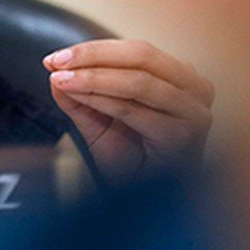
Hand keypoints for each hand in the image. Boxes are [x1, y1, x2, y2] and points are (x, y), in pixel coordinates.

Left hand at [43, 39, 213, 183]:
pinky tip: (78, 96)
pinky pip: (135, 110)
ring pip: (137, 81)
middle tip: (56, 62)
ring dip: (93, 77)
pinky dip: (102, 99)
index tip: (55, 56)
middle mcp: (194, 89)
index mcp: (179, 77)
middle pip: (140, 56)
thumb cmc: (131, 159)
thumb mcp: (98, 119)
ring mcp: (194, 112)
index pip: (135, 50)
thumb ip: (79, 94)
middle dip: (92, 56)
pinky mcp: (185, 135)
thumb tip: (55, 70)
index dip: (93, 49)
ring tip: (62, 79)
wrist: (145, 200)